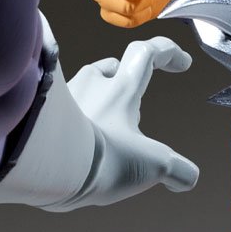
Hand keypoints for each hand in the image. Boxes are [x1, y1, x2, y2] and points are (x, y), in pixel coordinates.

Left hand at [49, 37, 198, 208]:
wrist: (49, 167)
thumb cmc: (100, 159)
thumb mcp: (152, 167)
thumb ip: (177, 171)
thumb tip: (188, 179)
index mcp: (121, 90)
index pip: (147, 53)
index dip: (168, 52)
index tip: (182, 62)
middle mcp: (90, 86)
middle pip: (111, 68)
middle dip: (127, 80)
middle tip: (134, 105)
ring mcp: (63, 100)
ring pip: (84, 86)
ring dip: (97, 99)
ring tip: (104, 124)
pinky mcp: (42, 117)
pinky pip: (60, 110)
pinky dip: (72, 122)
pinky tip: (76, 142)